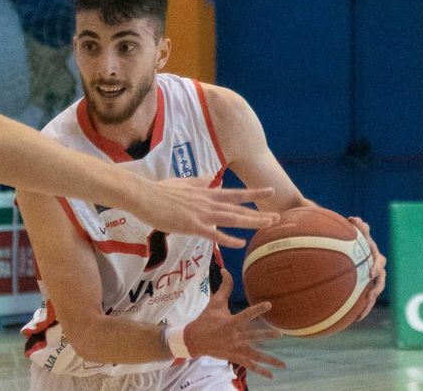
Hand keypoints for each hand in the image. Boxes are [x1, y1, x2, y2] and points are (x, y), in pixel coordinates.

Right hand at [131, 177, 277, 247]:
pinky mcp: (192, 225)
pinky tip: (240, 243)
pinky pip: (214, 234)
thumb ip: (199, 182)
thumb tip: (210, 178)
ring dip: (252, 222)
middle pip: (239, 208)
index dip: (254, 193)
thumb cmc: (160, 190)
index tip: (270, 192)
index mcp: (206, 192)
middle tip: (278, 217)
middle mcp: (208, 202)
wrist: (144, 195)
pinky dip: (228, 239)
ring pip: (232, 219)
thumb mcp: (184, 182)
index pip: (235, 194)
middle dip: (259, 213)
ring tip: (269, 225)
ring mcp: (202, 214)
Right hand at [184, 269, 285, 377]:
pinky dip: (261, 371)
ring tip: (282, 365)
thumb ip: (224, 287)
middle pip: (253, 336)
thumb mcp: (215, 303)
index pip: (247, 314)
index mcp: (231, 322)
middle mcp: (235, 336)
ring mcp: (236, 348)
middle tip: (280, 334)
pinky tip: (271, 376)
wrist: (194, 340)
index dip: (258, 309)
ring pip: (255, 355)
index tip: (269, 305)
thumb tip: (225, 270)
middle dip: (266, 335)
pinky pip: (250, 365)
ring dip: (269, 360)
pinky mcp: (235, 357)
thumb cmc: (206, 320)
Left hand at [349, 217, 385, 320]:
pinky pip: (364, 300)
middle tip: (369, 295)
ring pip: (372, 294)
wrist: (345, 249)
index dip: (377, 267)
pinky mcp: (363, 289)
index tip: (371, 273)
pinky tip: (354, 319)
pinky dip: (361, 309)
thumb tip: (355, 219)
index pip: (379, 262)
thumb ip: (357, 228)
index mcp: (374, 256)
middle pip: (380, 281)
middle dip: (375, 289)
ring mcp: (369, 280)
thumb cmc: (351, 239)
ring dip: (368, 304)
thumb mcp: (354, 233)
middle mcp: (374, 269)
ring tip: (360, 314)